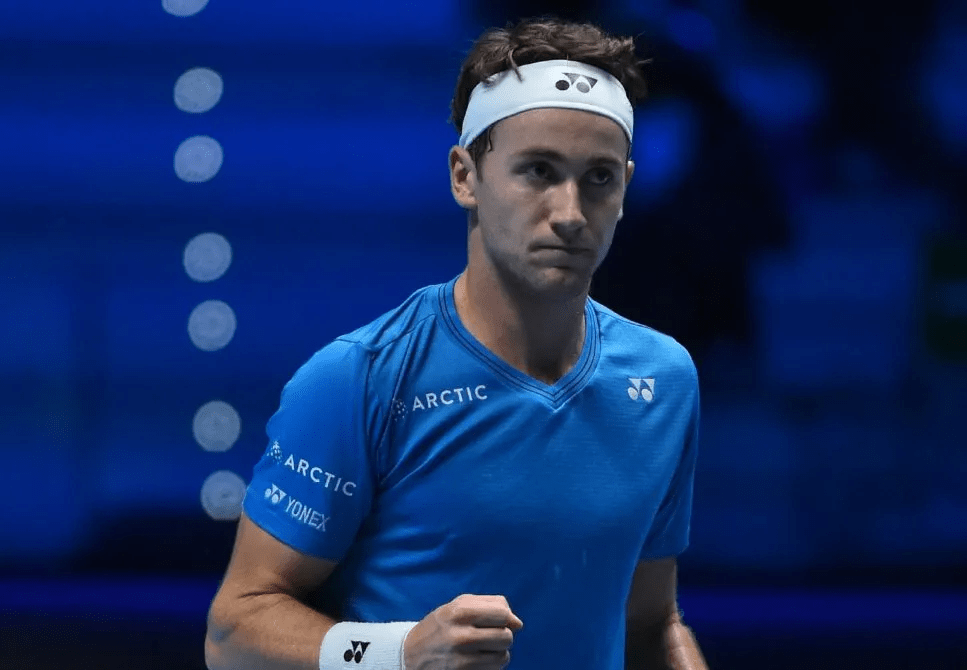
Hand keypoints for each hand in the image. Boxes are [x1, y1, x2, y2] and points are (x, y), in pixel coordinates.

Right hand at [403, 594, 523, 668]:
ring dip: (498, 653)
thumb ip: (491, 605)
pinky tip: (478, 660)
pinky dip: (491, 666)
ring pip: (503, 657)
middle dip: (503, 636)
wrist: (410, 654)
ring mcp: (461, 659)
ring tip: (483, 649)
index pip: (502, 614)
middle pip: (506, 637)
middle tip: (490, 636)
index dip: (508, 618)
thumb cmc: (442, 625)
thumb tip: (518, 623)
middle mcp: (460, 635)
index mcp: (459, 611)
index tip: (503, 622)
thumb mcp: (459, 605)